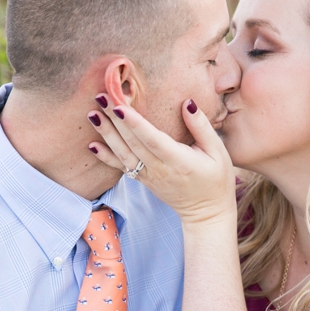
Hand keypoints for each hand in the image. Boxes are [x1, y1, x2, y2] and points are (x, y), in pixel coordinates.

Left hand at [87, 96, 236, 224]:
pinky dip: (106, 157)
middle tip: (101, 97)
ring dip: (106, 134)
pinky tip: (92, 145)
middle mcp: (160, 170)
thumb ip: (201, 127)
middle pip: (133, 143)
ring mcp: (149, 177)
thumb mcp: (217, 152)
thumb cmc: (216, 180)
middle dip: (115, 120)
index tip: (120, 107)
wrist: (206, 213)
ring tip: (93, 114)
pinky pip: (121, 168)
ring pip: (123, 154)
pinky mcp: (144, 181)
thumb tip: (187, 103)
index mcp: (179, 161)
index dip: (136, 124)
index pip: (153, 140)